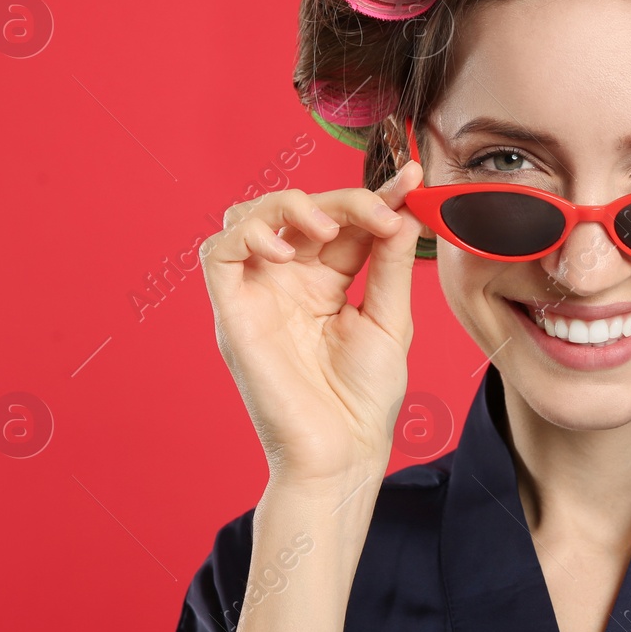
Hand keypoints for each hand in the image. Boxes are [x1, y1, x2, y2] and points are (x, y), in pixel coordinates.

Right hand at [199, 160, 425, 487]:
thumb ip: (389, 264)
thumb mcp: (389, 321)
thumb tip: (403, 208)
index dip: (374, 194)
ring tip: (327, 228)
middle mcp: (287, 281)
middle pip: (298, 209)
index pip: (343, 221)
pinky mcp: (232, 313)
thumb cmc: (364, 401)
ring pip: (247, 216)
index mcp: (325, 283)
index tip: (412, 176)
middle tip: (382, 211)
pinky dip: (246, 234)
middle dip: (343, 198)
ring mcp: (258, 295)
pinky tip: (285, 250)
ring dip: (288, 204)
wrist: (343, 454)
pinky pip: (217, 253)